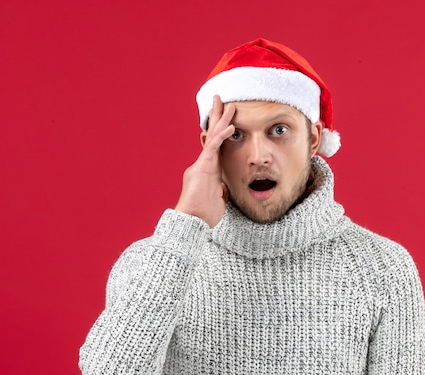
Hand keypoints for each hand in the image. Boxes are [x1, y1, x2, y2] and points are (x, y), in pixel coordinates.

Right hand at [175, 95, 234, 227]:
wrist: (192, 222)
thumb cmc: (204, 215)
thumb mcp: (217, 200)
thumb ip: (220, 190)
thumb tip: (224, 187)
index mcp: (208, 171)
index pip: (217, 147)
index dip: (221, 133)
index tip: (227, 120)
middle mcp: (203, 164)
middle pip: (213, 135)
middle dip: (219, 118)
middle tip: (224, 101)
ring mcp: (201, 165)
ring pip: (213, 137)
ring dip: (223, 120)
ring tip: (231, 106)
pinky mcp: (202, 168)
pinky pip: (214, 148)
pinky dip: (222, 136)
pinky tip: (231, 126)